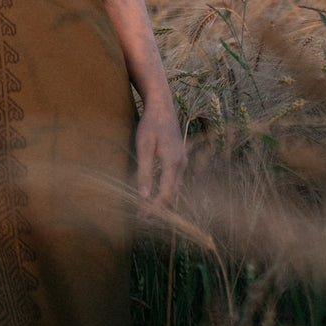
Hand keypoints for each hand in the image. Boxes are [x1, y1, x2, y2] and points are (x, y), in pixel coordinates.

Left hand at [135, 96, 186, 213]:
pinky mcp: (180, 158)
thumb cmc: (151, 125)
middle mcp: (182, 164)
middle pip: (173, 194)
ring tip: (146, 209)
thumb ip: (145, 171)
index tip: (142, 217)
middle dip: (159, 209)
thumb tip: (144, 196)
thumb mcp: (144, 146)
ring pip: (175, 188)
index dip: (155, 209)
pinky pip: (175, 180)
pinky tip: (154, 193)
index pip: (167, 194)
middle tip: (142, 218)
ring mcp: (183, 161)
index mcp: (173, 162)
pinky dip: (165, 190)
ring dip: (162, 200)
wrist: (162, 107)